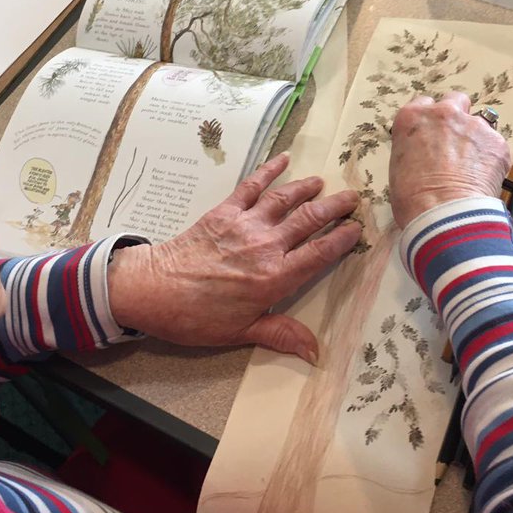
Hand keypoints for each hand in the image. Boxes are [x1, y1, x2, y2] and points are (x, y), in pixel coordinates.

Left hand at [107, 154, 361, 363]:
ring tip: (323, 182)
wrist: (154, 289)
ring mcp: (245, 225)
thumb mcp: (241, 332)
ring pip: (285, 199)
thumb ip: (281, 335)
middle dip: (335, 207)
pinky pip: (252, 186)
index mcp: (274, 278)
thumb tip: (315, 352)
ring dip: (307, 188)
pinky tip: (282, 160)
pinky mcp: (224, 211)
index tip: (358, 229)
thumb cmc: (196, 317)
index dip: (342, 240)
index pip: (319, 253)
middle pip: (309, 220)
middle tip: (353, 197)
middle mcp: (265, 246)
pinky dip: (269, 171)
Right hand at [389, 92, 511, 227]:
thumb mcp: (399, 169)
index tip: (433, 132)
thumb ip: (414, 150)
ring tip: (471, 166)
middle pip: (455, 101)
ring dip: (475, 139)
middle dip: (457, 116)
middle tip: (455, 141)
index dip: (430, 120)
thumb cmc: (416, 200)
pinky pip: (495, 144)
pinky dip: (491, 158)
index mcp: (412, 118)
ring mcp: (472, 125)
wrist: (445, 214)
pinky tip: (483, 177)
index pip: (423, 104)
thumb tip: (424, 156)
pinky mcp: (496, 141)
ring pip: (478, 123)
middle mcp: (443, 114)